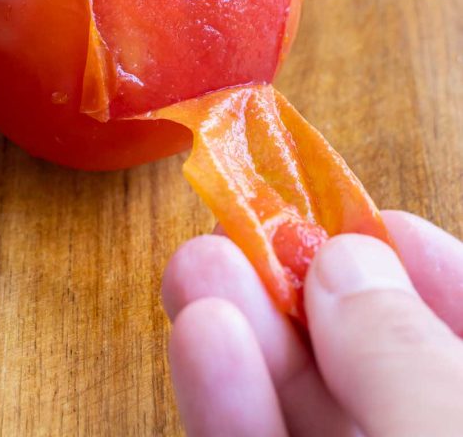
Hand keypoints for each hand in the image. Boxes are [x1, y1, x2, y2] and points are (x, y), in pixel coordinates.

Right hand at [163, 211, 462, 436]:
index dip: (423, 266)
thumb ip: (400, 356)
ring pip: (306, 411)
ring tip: (197, 266)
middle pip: (370, 360)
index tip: (370, 220)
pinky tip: (199, 339)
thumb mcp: (449, 431)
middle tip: (247, 223)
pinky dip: (227, 403)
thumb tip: (343, 264)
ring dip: (248, 331)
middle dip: (303, 286)